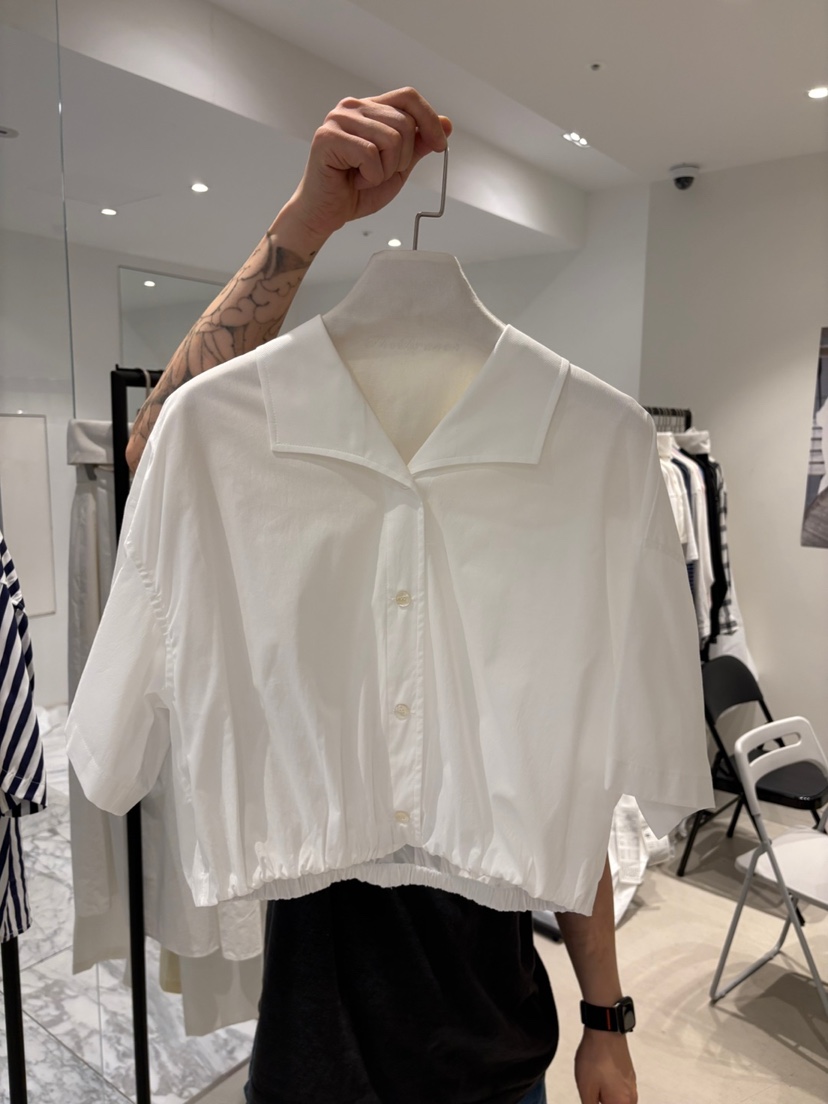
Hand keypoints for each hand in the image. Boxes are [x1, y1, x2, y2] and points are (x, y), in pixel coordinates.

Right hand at [285, 87, 451, 242]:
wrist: (326, 213)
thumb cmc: (356, 190)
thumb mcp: (398, 167)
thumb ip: (419, 145)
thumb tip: (446, 124)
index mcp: (369, 108)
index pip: (408, 97)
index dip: (429, 119)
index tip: (439, 145)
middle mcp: (353, 107)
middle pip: (404, 122)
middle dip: (403, 158)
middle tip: (380, 173)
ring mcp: (338, 119)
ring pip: (391, 139)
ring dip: (386, 170)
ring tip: (365, 176)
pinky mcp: (328, 137)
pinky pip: (370, 154)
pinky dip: (370, 177)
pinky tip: (355, 179)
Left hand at [574, 1029, 637, 1103]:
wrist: (605, 1031)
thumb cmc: (596, 1058)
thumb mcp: (586, 1089)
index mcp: (623, 1103)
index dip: (597, 1102)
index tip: (593, 1098)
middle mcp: (631, 1096)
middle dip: (602, 1100)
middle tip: (592, 1091)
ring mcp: (632, 1083)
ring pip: (618, 1098)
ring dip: (606, 1095)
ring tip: (593, 1083)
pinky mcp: (628, 1072)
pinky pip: (620, 1088)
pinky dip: (609, 1087)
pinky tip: (599, 1076)